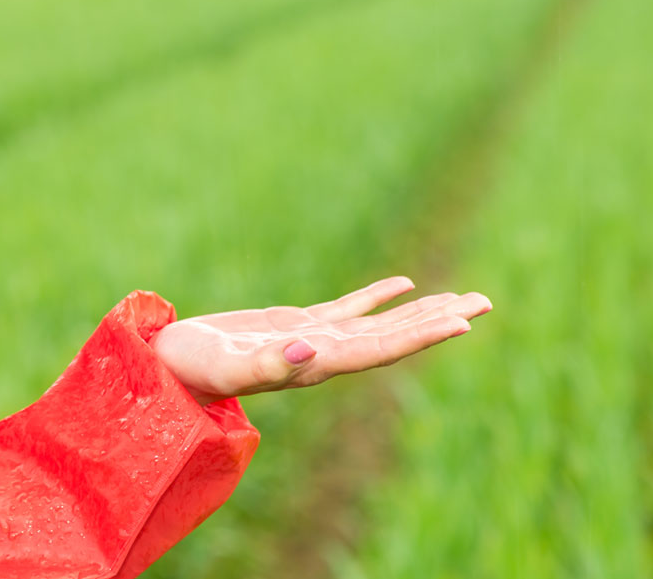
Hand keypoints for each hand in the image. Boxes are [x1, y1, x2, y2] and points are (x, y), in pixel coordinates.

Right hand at [151, 277, 490, 405]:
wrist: (167, 367)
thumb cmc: (190, 369)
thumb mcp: (226, 366)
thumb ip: (268, 363)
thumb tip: (310, 350)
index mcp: (314, 366)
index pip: (378, 349)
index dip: (419, 336)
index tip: (461, 322)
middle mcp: (323, 356)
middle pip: (393, 337)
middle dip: (438, 319)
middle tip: (485, 302)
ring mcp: (313, 340)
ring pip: (378, 323)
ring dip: (420, 310)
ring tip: (463, 297)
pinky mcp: (295, 324)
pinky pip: (349, 308)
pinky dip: (378, 296)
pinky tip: (403, 283)